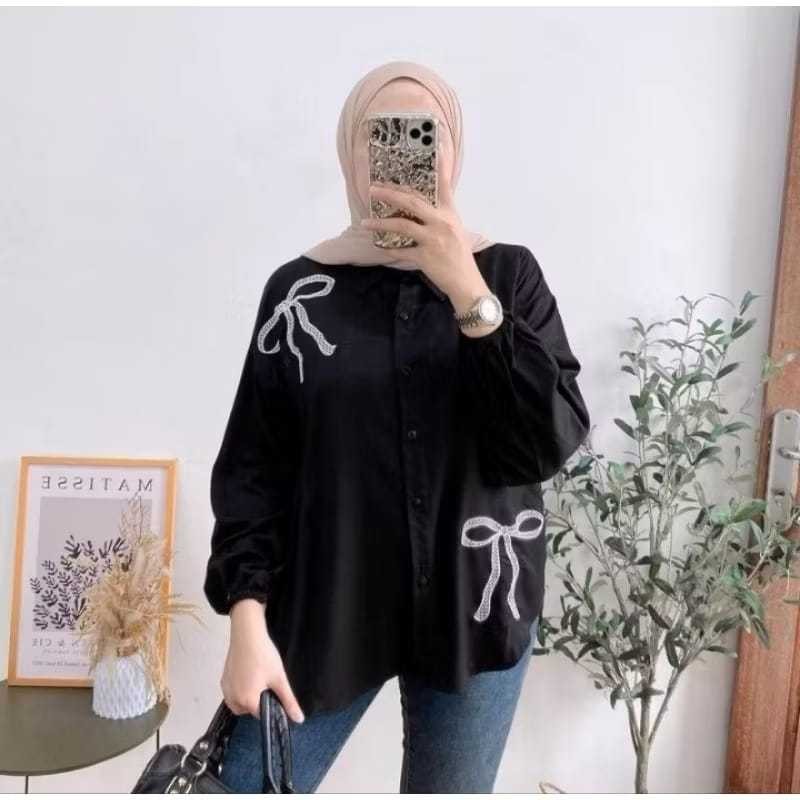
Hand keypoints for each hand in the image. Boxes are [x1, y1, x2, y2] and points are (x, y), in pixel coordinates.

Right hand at [221, 598, 304, 722]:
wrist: (247, 635)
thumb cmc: (263, 656)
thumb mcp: (280, 679)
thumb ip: (289, 701)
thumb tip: (299, 719)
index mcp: (247, 701)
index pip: (261, 714)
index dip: (270, 704)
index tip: (274, 691)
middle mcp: (233, 698)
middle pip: (249, 710)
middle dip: (258, 700)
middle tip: (266, 682)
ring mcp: (226, 689)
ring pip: (239, 702)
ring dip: (248, 695)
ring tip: (258, 677)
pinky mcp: (223, 679)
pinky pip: (232, 692)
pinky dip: (240, 688)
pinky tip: (249, 673)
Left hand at [360, 172, 492, 321]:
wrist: (466, 283)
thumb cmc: (459, 257)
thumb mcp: (455, 230)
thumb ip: (439, 217)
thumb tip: (419, 208)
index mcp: (450, 214)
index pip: (444, 185)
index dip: (441, 165)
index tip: (435, 145)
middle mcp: (442, 223)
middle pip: (412, 202)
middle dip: (390, 194)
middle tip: (373, 189)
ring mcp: (433, 240)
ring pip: (402, 225)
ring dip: (381, 222)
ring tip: (366, 221)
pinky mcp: (426, 257)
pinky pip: (401, 251)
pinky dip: (388, 249)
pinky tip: (379, 246)